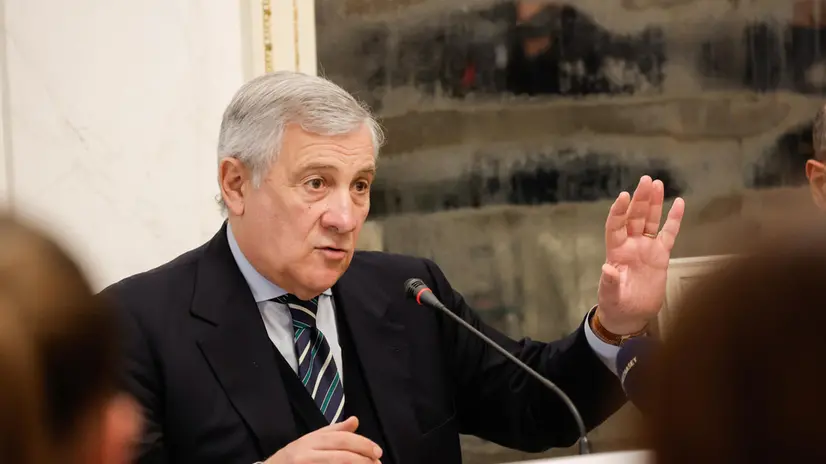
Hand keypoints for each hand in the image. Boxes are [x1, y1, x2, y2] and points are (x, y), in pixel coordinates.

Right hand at [265, 417, 382, 463]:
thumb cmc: (293, 457)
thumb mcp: (311, 441)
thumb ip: (334, 432)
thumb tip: (355, 421)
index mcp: (310, 440)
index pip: (341, 439)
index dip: (362, 444)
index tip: (378, 451)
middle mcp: (306, 453)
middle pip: (341, 454)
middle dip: (363, 459)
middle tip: (378, 463)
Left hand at [597, 176, 684, 334]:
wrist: (631, 316)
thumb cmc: (616, 305)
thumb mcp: (611, 296)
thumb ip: (610, 283)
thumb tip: (606, 268)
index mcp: (616, 251)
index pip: (615, 225)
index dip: (619, 211)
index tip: (624, 196)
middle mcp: (631, 245)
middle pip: (634, 217)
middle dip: (640, 199)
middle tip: (646, 180)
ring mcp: (646, 248)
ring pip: (650, 220)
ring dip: (653, 203)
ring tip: (656, 183)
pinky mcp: (661, 255)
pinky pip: (669, 233)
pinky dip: (674, 219)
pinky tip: (679, 203)